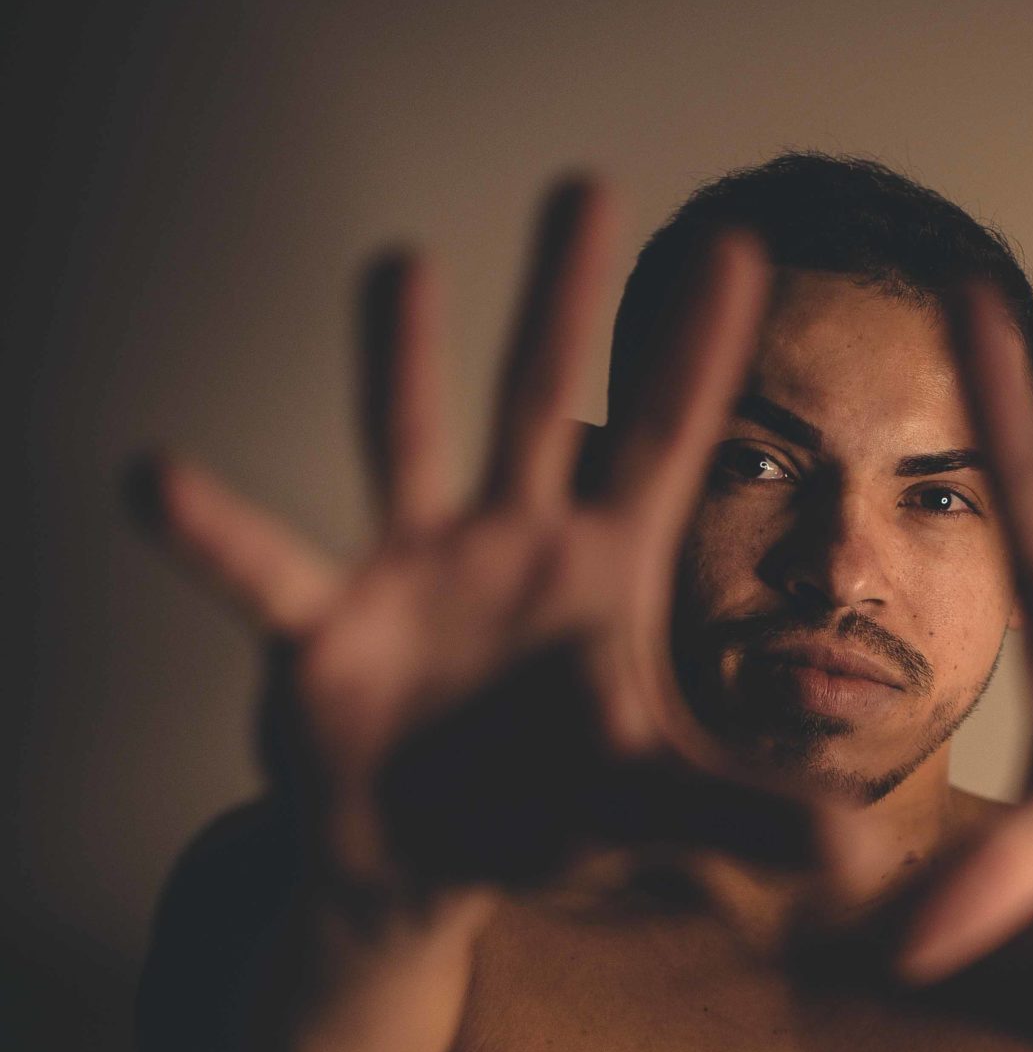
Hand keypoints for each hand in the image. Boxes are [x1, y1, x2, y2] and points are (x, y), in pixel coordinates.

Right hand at [128, 178, 818, 919]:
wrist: (429, 867)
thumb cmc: (546, 811)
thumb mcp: (652, 811)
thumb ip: (739, 813)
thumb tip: (852, 851)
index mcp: (597, 571)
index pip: (665, 445)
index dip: (700, 355)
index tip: (745, 246)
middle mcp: (505, 545)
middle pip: (538, 400)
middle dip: (563, 299)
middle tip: (588, 184)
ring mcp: (409, 573)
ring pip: (403, 446)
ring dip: (399, 360)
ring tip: (402, 265)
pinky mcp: (323, 632)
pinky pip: (267, 574)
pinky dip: (219, 537)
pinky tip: (161, 482)